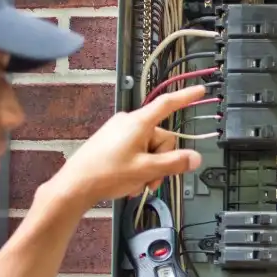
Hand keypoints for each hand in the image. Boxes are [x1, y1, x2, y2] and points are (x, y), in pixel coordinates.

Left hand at [48, 85, 207, 209]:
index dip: (186, 97)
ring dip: (149, 168)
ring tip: (137, 183)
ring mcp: (120, 132)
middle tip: (151, 180)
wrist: (76, 185)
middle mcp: (129, 122)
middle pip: (161, 138)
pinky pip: (136, 151)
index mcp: (139, 123)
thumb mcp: (146, 170)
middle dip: (161, 162)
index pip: (168, 105)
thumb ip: (174, 163)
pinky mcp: (113, 141)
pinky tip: (128, 180)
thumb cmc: (105, 174)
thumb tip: (195, 158)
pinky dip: (137, 167)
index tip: (200, 91)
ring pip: (149, 149)